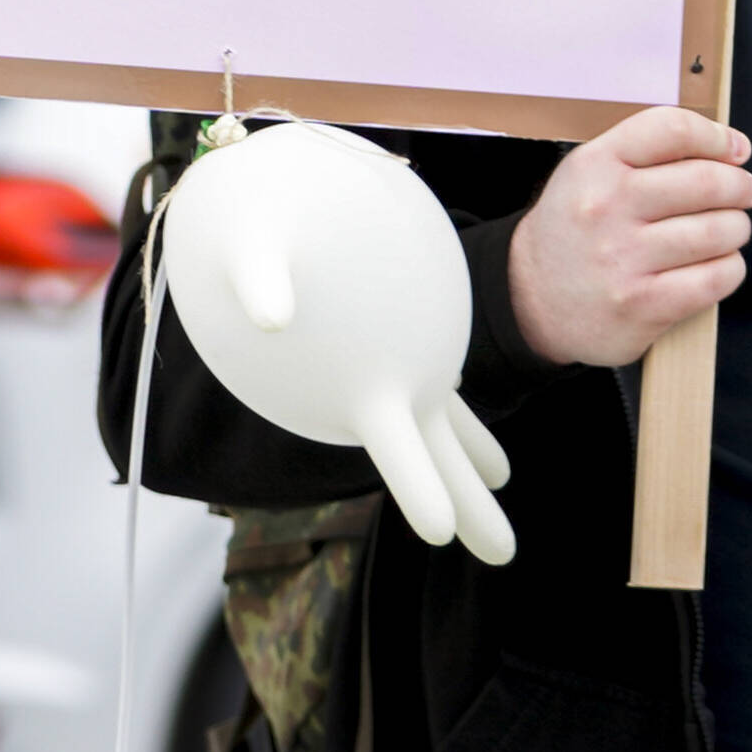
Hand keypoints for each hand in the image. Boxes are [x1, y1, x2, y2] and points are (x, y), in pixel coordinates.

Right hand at [156, 122, 511, 562]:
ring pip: (439, 416)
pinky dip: (448, 387)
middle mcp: (369, 380)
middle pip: (431, 454)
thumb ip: (258, 280)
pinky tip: (460, 387)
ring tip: (502, 480)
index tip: (440, 532)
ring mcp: (384, 352)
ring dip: (470, 454)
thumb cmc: (247, 220)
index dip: (419, 487)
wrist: (250, 195)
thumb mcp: (246, 243)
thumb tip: (272, 316)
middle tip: (504, 556)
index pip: (395, 446)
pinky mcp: (391, 319)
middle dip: (468, 504)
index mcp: (346, 383)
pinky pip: (429, 359)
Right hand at [506, 107, 751, 370]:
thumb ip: (650, 154)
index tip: (734, 150)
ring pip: (721, 231)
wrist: (531, 299)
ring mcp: (624, 258)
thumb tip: (734, 149)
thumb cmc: (576, 231)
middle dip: (740, 187)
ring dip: (737, 229)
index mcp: (595, 165)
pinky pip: (718, 277)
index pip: (673, 130)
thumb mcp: (591, 174)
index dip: (717, 137)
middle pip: (709, 181)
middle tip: (744, 193)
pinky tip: (716, 264)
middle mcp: (606, 207)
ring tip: (727, 231)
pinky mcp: (644, 305)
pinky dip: (729, 268)